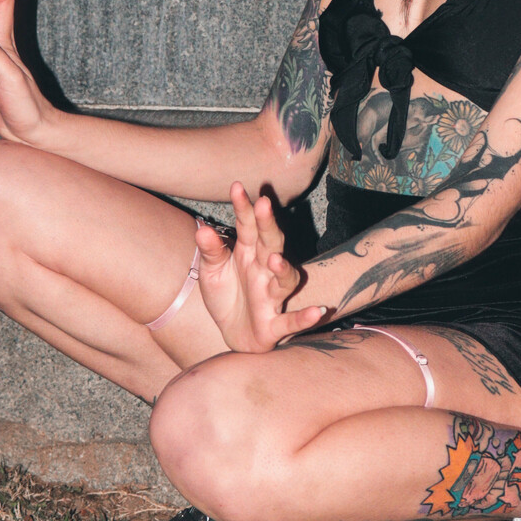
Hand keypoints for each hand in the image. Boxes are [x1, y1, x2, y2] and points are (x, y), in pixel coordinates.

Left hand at [195, 182, 326, 353]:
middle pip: (270, 245)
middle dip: (268, 226)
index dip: (243, 208)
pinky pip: (291, 321)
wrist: (232, 334)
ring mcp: (271, 297)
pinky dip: (304, 318)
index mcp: (247, 254)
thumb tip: (202, 229)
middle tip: (263, 204)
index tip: (236, 187)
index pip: (247, 227)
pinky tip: (317, 311)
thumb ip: (210, 251)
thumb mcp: (211, 272)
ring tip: (275, 259)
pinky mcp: (274, 325)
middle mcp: (263, 271)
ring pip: (285, 280)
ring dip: (283, 270)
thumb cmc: (226, 296)